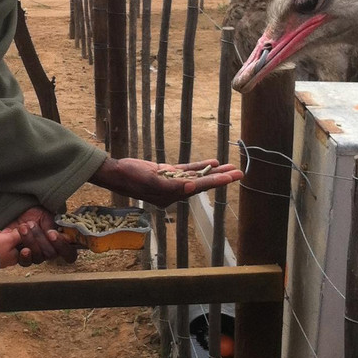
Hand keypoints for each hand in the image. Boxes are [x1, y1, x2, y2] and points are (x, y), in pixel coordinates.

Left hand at [6, 206, 77, 266]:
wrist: (19, 212)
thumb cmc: (36, 214)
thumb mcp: (48, 217)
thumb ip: (56, 228)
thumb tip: (67, 238)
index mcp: (61, 242)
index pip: (69, 254)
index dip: (62, 246)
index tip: (52, 233)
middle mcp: (51, 252)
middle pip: (51, 254)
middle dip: (41, 238)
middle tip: (32, 224)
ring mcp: (38, 256)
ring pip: (38, 258)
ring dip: (30, 242)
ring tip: (23, 228)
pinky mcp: (24, 257)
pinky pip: (26, 262)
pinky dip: (24, 254)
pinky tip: (21, 246)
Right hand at [89, 157, 242, 207]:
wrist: (118, 173)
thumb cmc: (132, 178)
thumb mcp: (151, 182)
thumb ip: (172, 186)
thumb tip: (193, 187)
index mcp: (173, 195)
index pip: (199, 187)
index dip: (216, 181)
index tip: (231, 177)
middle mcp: (175, 190)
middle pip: (203, 183)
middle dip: (221, 178)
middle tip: (240, 172)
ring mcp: (172, 181)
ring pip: (198, 176)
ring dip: (214, 172)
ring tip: (231, 167)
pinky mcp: (167, 173)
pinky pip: (188, 170)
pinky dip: (200, 167)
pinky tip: (212, 162)